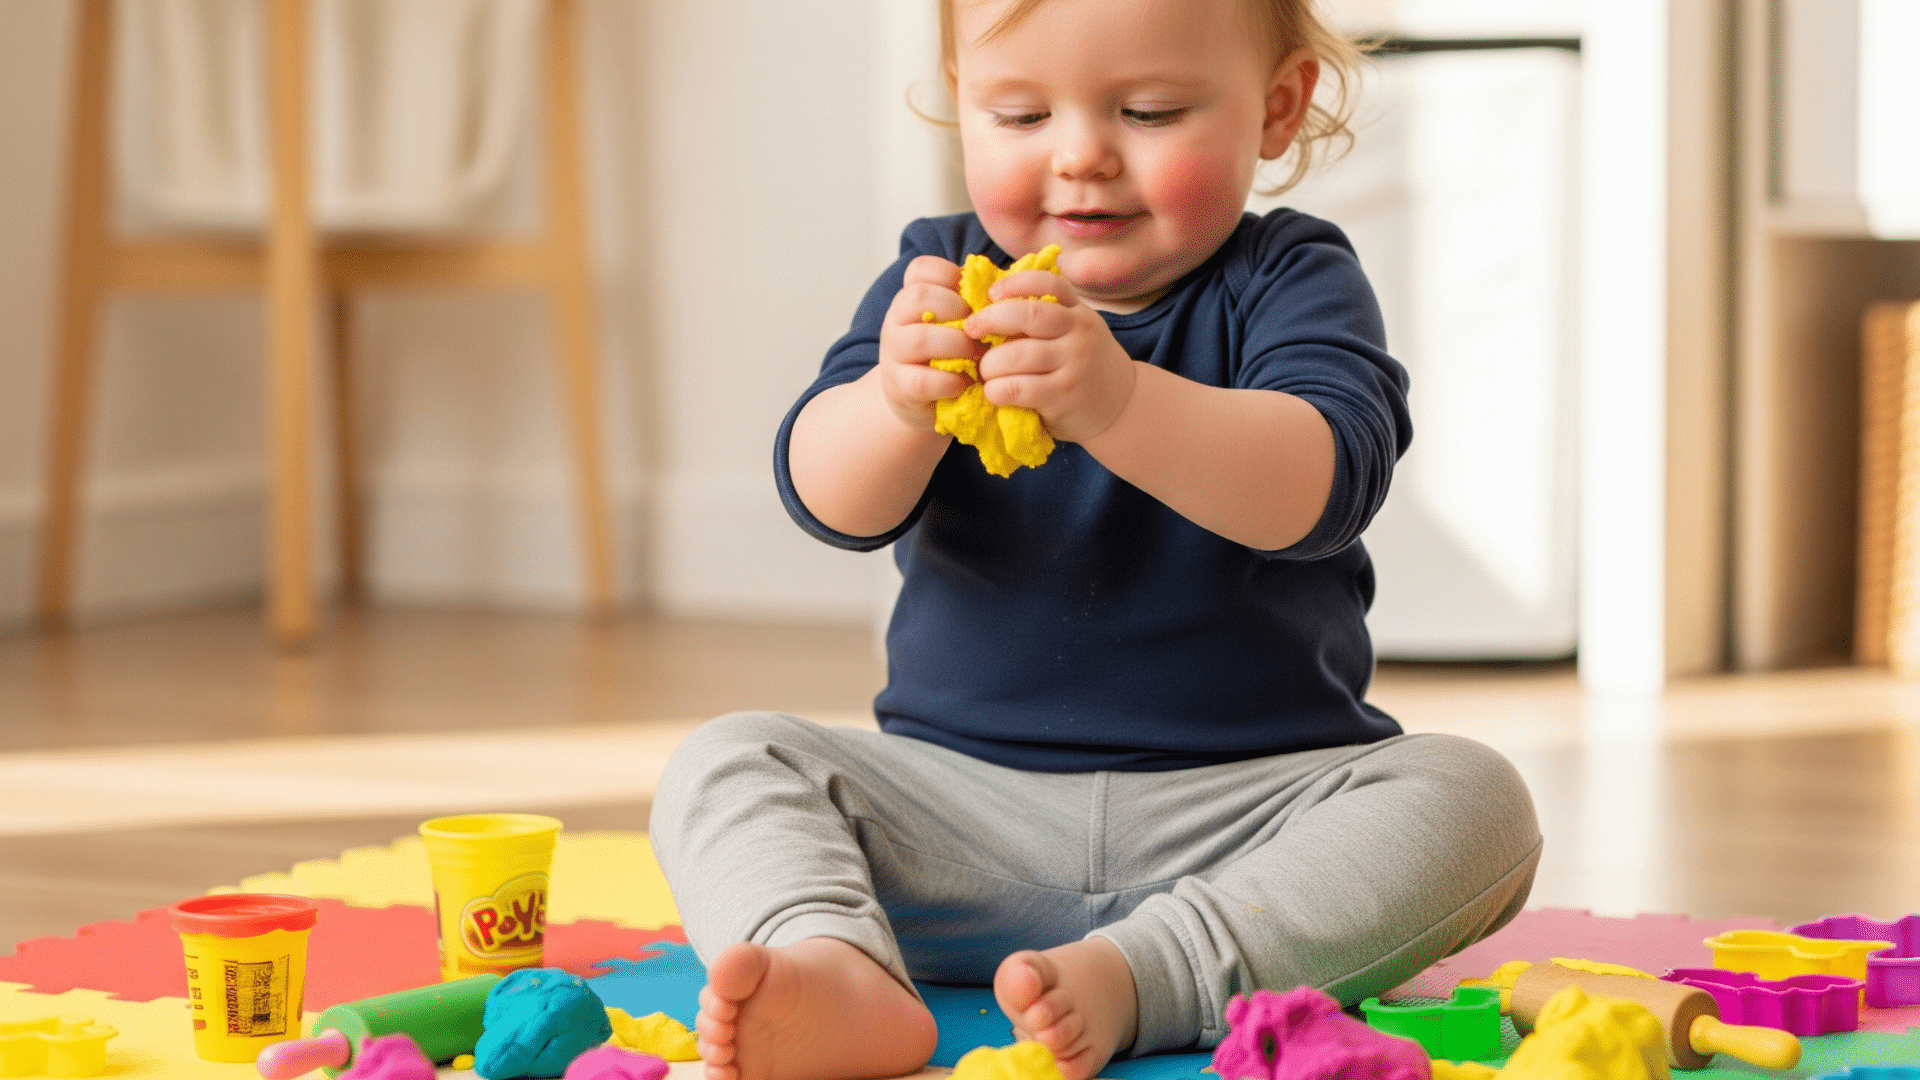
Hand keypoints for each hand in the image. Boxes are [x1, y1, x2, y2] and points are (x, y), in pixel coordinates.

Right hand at [876, 256, 983, 432]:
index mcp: (911, 298)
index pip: (920, 269)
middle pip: (918, 297)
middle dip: (956, 309)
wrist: (921, 401)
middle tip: (978, 328)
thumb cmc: (948, 354)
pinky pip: (922, 380)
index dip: (949, 275)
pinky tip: (965, 382)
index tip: (970, 295)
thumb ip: (972, 304)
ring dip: (956, 345)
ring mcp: (893, 353)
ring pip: (919, 339)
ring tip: (977, 355)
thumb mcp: (956, 323)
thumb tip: (1006, 288)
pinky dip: (950, 382)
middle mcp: (896, 320)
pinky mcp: (899, 386)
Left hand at [964, 270, 1137, 443]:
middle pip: (1030, 314)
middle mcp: (1079, 332)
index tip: (991, 293)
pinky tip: (994, 392)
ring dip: (990, 363)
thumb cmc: (1082, 365)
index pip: (1048, 282)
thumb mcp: (1074, 332)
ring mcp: (1073, 364)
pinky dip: (997, 389)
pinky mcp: (1063, 395)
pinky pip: (1019, 387)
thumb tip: (987, 305)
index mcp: (1078, 311)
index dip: (1015, 283)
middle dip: (990, 319)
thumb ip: (1045, 317)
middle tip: (970, 330)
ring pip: (1018, 354)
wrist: (1120, 405)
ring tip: (984, 371)